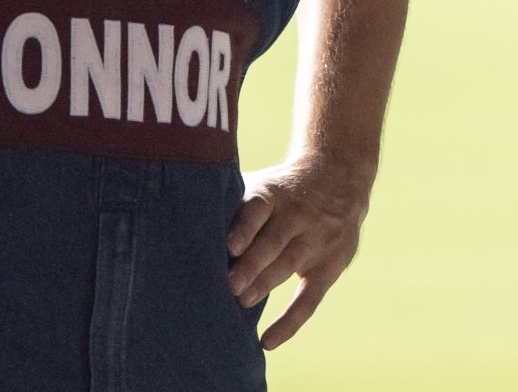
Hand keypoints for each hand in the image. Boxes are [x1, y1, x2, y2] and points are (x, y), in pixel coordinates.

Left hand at [227, 153, 374, 349]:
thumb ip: (231, 203)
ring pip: (289, 264)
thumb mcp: (262, 184)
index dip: (245, 227)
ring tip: (242, 301)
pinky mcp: (330, 266)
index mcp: (274, 193)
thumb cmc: (280, 192)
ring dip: (264, 284)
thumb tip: (179, 225)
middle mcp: (298, 214)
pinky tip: (267, 341)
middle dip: (251, 264)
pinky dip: (289, 323)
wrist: (338, 176)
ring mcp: (317, 240)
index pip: (258, 208)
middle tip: (229, 284)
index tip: (229, 246)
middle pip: (274, 240)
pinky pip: (310, 300)